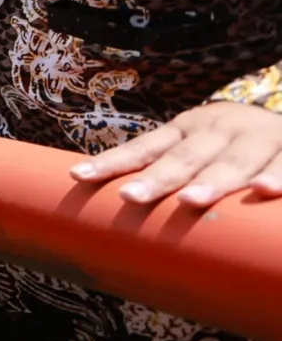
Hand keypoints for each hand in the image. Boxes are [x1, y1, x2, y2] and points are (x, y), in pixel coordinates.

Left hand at [70, 102, 281, 206]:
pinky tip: (265, 191)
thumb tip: (111, 211)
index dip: (112, 162)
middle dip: (158, 178)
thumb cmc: (230, 148)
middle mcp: (219, 129)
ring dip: (213, 180)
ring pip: (233, 161)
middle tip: (130, 197)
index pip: (143, 147)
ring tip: (190, 200)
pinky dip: (278, 176)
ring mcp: (257, 136)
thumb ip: (163, 173)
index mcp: (186, 129)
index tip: (79, 176)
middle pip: (184, 156)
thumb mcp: (196, 150)